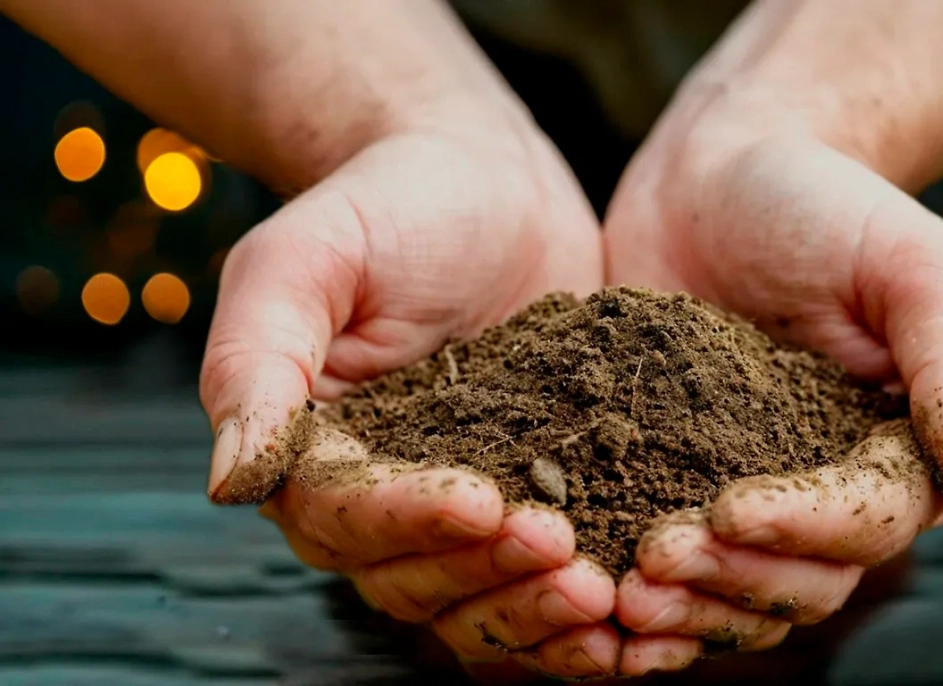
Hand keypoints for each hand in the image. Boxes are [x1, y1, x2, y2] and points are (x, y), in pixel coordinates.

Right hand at [200, 116, 619, 677]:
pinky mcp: (532, 497)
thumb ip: (257, 360)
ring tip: (603, 596)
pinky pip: (538, 578)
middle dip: (488, 575)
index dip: (410, 521)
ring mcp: (457, 506)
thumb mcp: (307, 258)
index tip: (483, 501)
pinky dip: (573, 611)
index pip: (345, 517)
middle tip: (565, 555)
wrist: (488, 182)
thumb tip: (229, 481)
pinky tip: (626, 611)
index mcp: (313, 451)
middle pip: (414, 578)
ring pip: (476, 598)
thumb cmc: (389, 203)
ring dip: (535, 611)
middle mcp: (378, 497)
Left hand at [603, 76, 942, 673]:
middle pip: (799, 584)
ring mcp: (744, 496)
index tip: (726, 509)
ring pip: (732, 597)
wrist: (720, 179)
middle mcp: (825, 494)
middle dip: (728, 582)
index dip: (802, 532)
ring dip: (680, 610)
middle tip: (651, 560)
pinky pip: (664, 568)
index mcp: (897, 454)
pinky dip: (634, 595)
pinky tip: (580, 597)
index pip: (867, 527)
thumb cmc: (828, 206)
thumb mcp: (913, 264)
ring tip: (612, 596)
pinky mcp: (668, 485)